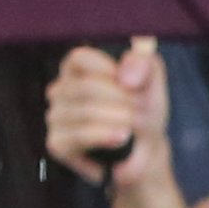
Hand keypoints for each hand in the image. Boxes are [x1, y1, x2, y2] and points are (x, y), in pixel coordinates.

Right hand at [45, 40, 172, 195]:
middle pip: (85, 86)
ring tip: (131, 128)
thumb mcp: (152, 83)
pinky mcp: (57, 143)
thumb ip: (145, 64)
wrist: (144, 150)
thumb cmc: (143, 111)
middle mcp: (61, 90)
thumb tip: (125, 77)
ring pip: (85, 111)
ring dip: (119, 121)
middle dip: (122, 100)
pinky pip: (80, 136)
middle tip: (137, 111)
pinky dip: (106, 137)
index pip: (79, 57)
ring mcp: (56, 117)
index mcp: (78, 70)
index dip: (109, 70)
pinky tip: (119, 140)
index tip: (131, 84)